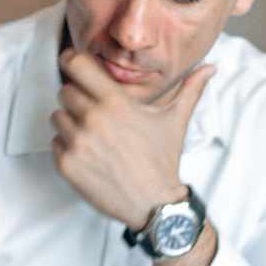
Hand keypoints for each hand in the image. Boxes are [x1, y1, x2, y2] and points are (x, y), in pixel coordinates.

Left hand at [50, 49, 214, 227]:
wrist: (154, 204)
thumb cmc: (162, 159)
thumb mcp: (175, 120)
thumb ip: (190, 89)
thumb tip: (211, 67)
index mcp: (116, 103)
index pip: (77, 65)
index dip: (72, 61)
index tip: (74, 64)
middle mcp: (93, 119)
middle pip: (65, 91)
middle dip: (77, 97)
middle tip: (94, 112)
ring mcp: (78, 143)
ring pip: (57, 116)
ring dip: (70, 122)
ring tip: (93, 135)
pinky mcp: (68, 164)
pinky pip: (55, 142)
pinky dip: (67, 146)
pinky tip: (90, 154)